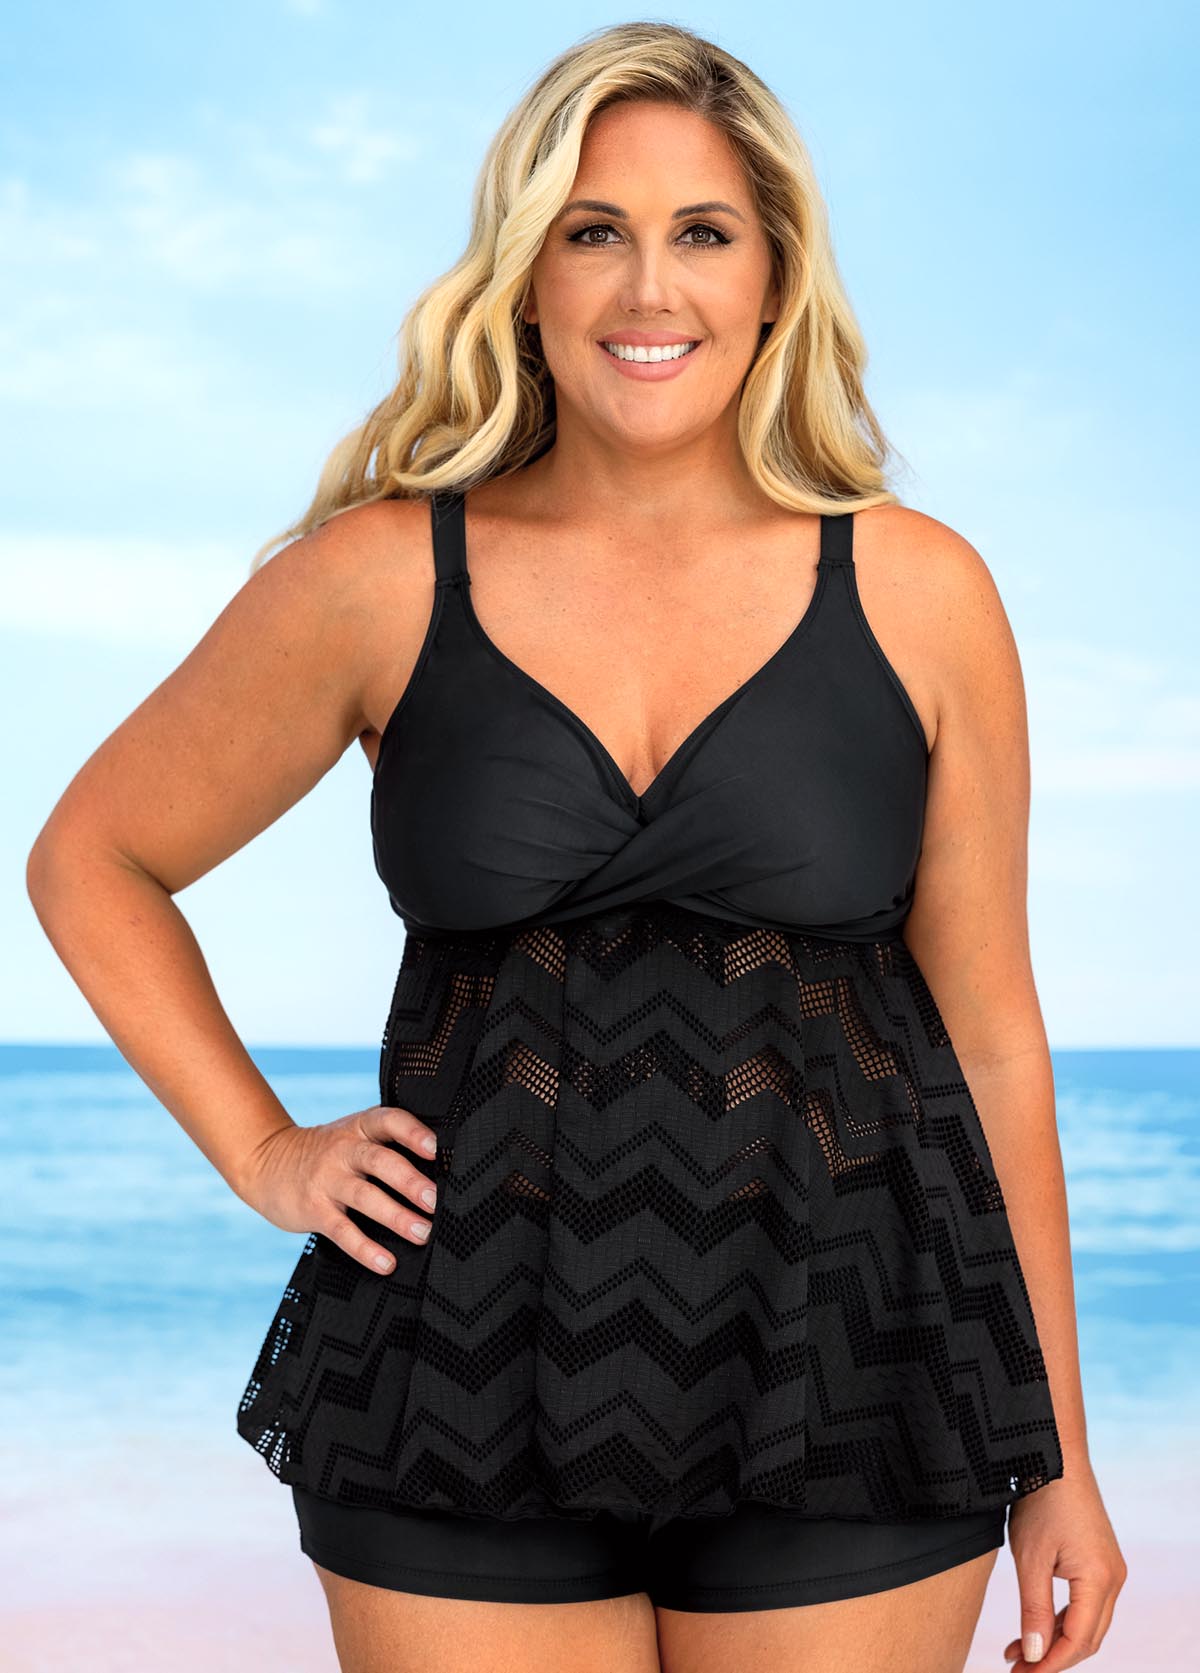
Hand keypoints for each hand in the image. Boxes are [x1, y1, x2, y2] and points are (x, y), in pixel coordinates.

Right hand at [238, 1104, 440, 1273]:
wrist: (267, 1161)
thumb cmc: (327, 1153)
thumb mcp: (352, 1137)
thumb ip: (385, 1147)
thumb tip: (439, 1175)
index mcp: (359, 1127)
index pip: (389, 1121)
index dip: (413, 1133)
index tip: (436, 1148)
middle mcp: (343, 1149)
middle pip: (380, 1161)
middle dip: (409, 1181)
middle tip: (435, 1201)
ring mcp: (327, 1179)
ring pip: (365, 1197)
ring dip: (396, 1216)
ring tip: (423, 1233)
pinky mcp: (314, 1209)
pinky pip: (343, 1231)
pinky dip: (365, 1249)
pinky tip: (386, 1262)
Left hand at [1001, 1465, 1126, 1668]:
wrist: (1055, 1454)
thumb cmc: (1041, 1500)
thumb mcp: (1030, 1558)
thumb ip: (1033, 1609)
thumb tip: (1033, 1656)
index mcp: (1100, 1580)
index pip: (1078, 1641)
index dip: (1049, 1664)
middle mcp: (1113, 1579)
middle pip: (1087, 1638)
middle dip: (1052, 1659)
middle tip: (1016, 1670)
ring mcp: (1109, 1569)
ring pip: (1086, 1623)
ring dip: (1054, 1641)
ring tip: (1015, 1653)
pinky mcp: (1099, 1561)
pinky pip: (1084, 1604)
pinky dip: (1059, 1620)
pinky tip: (1034, 1627)